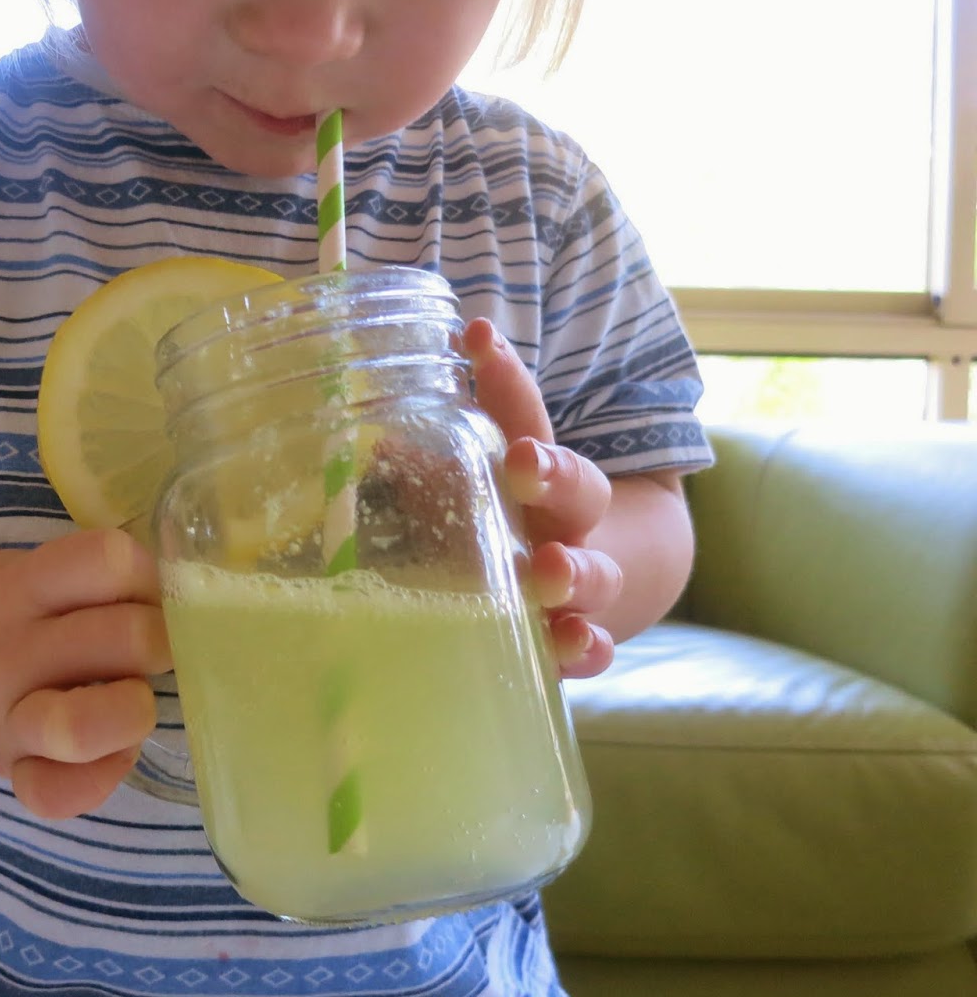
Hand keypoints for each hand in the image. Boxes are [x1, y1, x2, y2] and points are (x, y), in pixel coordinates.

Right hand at [0, 527, 170, 818]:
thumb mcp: (30, 571)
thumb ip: (94, 580)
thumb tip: (192, 598)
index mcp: (19, 587)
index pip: (108, 561)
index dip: (148, 575)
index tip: (143, 592)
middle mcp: (9, 653)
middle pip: (122, 640)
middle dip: (158, 641)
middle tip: (147, 647)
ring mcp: (6, 719)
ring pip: (84, 726)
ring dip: (134, 709)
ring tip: (133, 698)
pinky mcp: (9, 771)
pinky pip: (57, 795)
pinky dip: (101, 778)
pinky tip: (112, 753)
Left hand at [462, 318, 619, 677]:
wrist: (614, 571)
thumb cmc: (526, 517)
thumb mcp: (490, 477)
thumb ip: (442, 454)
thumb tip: (382, 439)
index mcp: (545, 472)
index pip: (529, 416)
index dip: (505, 383)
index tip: (483, 347)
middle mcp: (570, 523)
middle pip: (578, 493)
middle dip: (554, 477)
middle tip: (524, 466)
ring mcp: (583, 582)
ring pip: (593, 574)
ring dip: (573, 572)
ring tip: (550, 569)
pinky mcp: (582, 635)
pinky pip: (593, 647)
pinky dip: (586, 649)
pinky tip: (575, 645)